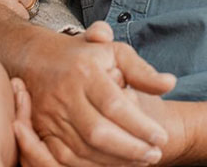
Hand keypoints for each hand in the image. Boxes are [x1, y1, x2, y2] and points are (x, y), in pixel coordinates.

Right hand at [18, 23, 175, 165]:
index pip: (115, 105)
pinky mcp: (42, 132)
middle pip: (98, 133)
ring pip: (83, 151)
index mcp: (85, 71)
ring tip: (141, 161)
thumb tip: (170, 83)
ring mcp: (51, 115)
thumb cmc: (84, 56)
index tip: (161, 137)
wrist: (36, 58)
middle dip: (130, 149)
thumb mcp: (115, 52)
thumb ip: (141, 70)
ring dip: (115, 162)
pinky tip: (113, 166)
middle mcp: (65, 94)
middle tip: (155, 155)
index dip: (139, 125)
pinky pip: (66, 160)